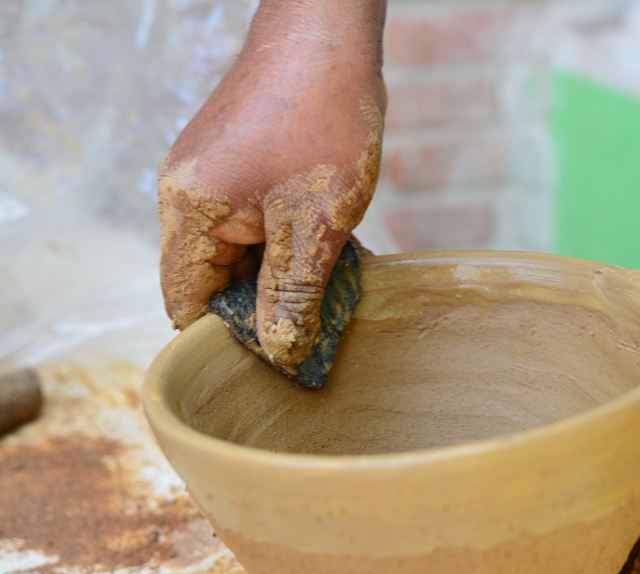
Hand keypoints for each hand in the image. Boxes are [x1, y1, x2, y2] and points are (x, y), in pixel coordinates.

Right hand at [158, 1, 385, 369]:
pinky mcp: (241, 162)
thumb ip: (294, 296)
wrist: (328, 34)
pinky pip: (259, 220)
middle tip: (322, 322)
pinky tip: (336, 248)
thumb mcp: (315, 225)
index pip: (185, 303)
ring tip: (337, 283)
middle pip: (216, 279)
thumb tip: (280, 356)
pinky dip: (293, 241)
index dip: (227, 337)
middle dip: (268, 305)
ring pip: (245, 251)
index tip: (277, 356)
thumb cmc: (321, 120)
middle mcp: (188, 197)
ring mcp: (214, 177)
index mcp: (189, 214)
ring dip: (289, 273)